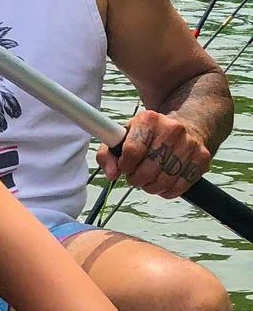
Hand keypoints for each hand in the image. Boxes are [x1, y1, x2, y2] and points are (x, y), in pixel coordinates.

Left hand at [96, 109, 211, 198]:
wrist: (187, 125)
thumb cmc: (149, 134)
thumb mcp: (124, 136)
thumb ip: (108, 154)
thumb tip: (111, 175)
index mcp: (148, 119)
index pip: (131, 152)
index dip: (124, 166)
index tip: (124, 167)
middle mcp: (172, 129)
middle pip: (147, 171)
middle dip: (136, 179)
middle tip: (135, 176)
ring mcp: (190, 144)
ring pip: (164, 181)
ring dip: (151, 187)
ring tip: (148, 179)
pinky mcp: (202, 158)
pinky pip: (180, 187)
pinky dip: (167, 191)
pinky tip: (163, 183)